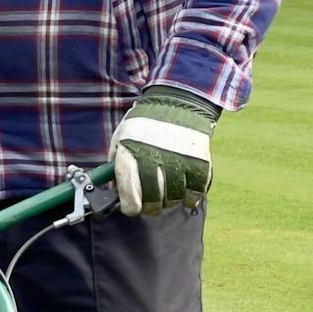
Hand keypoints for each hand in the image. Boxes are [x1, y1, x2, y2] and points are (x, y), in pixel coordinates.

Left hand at [110, 85, 219, 216]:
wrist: (176, 102)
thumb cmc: (143, 126)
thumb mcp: (120, 140)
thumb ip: (115, 166)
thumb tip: (113, 192)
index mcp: (131, 152)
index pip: (129, 192)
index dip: (130, 207)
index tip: (131, 208)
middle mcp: (154, 156)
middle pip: (153, 198)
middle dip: (150, 208)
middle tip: (150, 207)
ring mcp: (178, 158)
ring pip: (174, 197)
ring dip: (170, 202)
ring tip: (167, 197)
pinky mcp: (199, 160)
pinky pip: (196, 190)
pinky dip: (191, 198)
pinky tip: (185, 196)